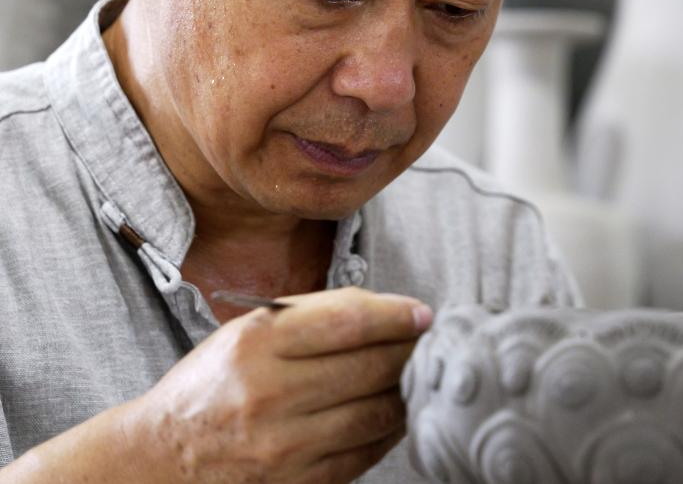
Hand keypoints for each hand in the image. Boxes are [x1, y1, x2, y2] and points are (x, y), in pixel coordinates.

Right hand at [124, 287, 432, 483]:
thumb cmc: (212, 384)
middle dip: (410, 352)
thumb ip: (313, 314)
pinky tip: (395, 412)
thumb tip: (385, 309)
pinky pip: (364, 453)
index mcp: (257, 344)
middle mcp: (269, 394)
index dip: (395, 315)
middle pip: (369, 368)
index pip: (348, 321)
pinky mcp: (296, 483)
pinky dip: (388, 430)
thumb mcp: (246, 331)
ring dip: (407, 392)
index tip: (422, 314)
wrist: (160, 458)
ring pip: (375, 413)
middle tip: (430, 343)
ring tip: (418, 376)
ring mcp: (283, 445)